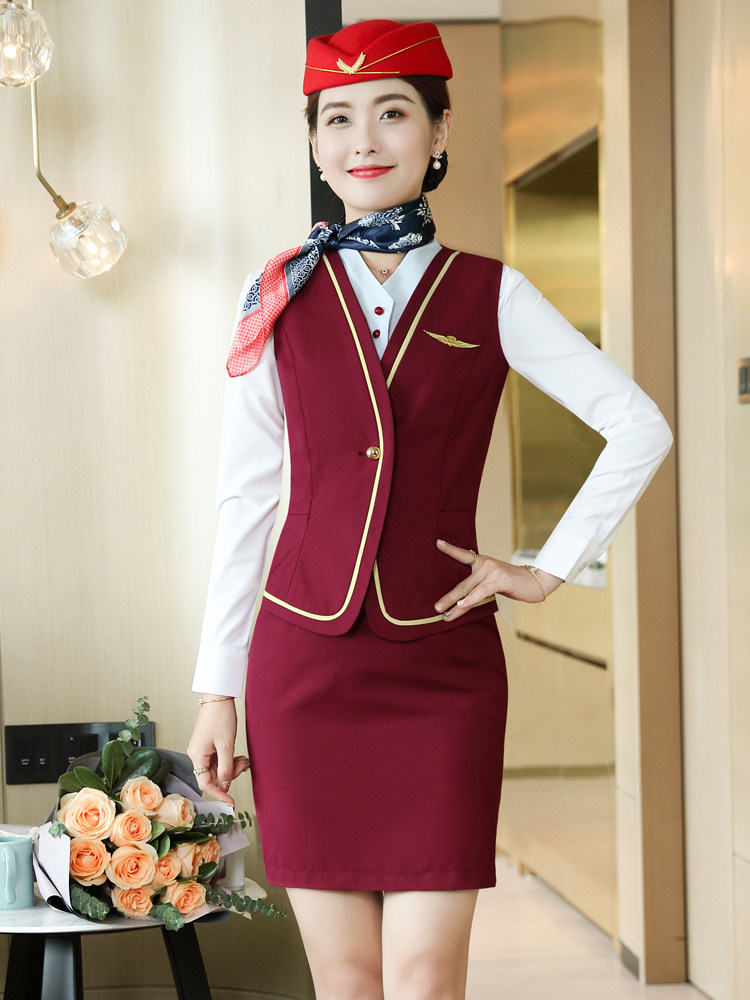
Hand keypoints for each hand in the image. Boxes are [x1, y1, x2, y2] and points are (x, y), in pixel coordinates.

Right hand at [187, 698, 248, 805]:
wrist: (218, 697)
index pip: (205, 783)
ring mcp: (202, 750)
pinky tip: (238, 756)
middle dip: (230, 775)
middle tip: (244, 765)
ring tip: (243, 758)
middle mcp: (196, 754)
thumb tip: (224, 786)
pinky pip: (218, 760)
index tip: (231, 801)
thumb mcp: (226, 745)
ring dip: (232, 767)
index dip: (219, 793)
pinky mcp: (208, 745)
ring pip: (217, 769)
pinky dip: (229, 760)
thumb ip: (226, 768)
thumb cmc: (220, 717)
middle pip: (213, 776)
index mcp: (197, 755)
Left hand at [433, 539, 562, 620]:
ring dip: (454, 604)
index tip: (437, 543)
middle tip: (435, 607)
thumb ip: (479, 586)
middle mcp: (485, 564)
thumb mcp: (494, 581)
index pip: (463, 555)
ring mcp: (492, 571)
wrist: (537, 582)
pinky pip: (482, 592)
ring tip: (443, 614)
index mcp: (482, 562)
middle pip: (462, 583)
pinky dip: (471, 600)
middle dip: (447, 597)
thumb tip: (461, 601)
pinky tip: (461, 605)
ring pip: (468, 590)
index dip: (450, 550)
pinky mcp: (500, 580)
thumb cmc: (513, 584)